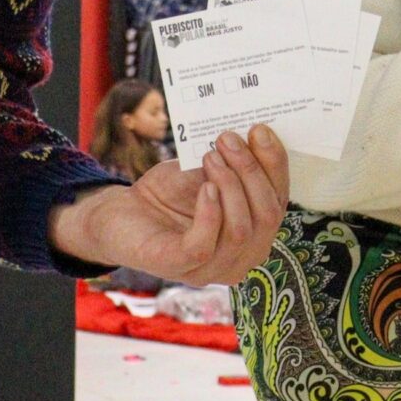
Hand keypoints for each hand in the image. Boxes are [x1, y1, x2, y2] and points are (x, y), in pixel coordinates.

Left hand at [48, 126, 288, 285]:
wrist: (120, 213)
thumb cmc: (169, 194)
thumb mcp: (208, 172)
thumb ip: (234, 164)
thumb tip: (257, 134)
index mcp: (255, 235)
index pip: (279, 203)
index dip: (275, 166)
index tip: (260, 130)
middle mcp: (241, 259)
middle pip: (267, 217)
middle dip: (252, 173)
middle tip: (229, 139)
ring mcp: (210, 269)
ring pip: (241, 231)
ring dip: (230, 186)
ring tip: (212, 157)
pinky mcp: (177, 267)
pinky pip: (204, 245)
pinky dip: (209, 213)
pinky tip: (204, 187)